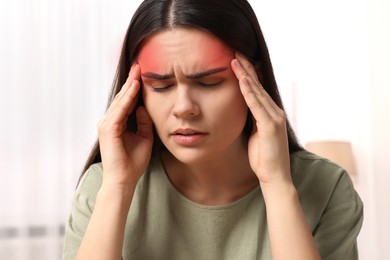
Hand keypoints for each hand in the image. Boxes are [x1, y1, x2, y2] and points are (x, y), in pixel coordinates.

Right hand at [97, 64, 153, 189]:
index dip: (135, 88)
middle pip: (123, 98)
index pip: (127, 102)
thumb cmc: (133, 162)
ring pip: (121, 100)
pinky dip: (127, 97)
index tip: (142, 74)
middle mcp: (110, 121)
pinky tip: (135, 86)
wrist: (124, 179)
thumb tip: (144, 107)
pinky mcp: (108, 128)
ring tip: (138, 71)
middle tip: (139, 65)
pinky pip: (120, 109)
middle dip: (131, 81)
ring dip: (130, 85)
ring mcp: (107, 124)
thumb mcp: (144, 138)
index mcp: (117, 123)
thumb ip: (144, 123)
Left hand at [231, 53, 290, 184]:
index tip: (237, 62)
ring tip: (235, 59)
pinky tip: (241, 79)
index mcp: (269, 114)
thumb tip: (242, 111)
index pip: (257, 90)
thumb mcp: (254, 135)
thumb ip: (251, 121)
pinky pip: (256, 105)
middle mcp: (274, 112)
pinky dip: (248, 91)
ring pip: (257, 92)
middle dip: (246, 68)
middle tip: (236, 52)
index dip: (247, 75)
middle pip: (258, 86)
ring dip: (245, 74)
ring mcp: (274, 118)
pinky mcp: (270, 126)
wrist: (274, 177)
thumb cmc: (263, 158)